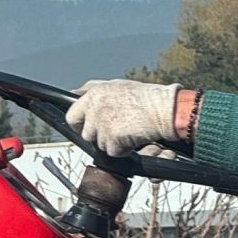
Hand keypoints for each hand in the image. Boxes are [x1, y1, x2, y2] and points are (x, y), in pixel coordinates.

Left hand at [66, 79, 181, 156]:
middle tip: (115, 130)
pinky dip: (124, 149)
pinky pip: (113, 152)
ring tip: (129, 130)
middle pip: (87, 133)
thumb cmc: (147, 97)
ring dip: (113, 142)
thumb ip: (93, 90)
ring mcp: (103, 125)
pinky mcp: (113, 139)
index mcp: (94, 94)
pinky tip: (134, 138)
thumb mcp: (117, 85)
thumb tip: (75, 94)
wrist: (165, 110)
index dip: (80, 123)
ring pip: (100, 144)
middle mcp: (95, 109)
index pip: (72, 115)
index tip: (87, 126)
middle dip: (99, 135)